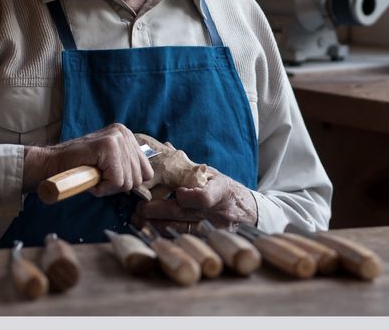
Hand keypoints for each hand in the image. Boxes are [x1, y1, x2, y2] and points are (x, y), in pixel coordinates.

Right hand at [23, 123, 152, 196]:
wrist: (50, 164)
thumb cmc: (78, 167)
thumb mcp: (108, 164)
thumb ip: (126, 166)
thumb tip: (146, 178)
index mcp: (127, 136)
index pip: (146, 171)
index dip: (127, 182)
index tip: (108, 178)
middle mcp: (124, 133)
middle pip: (139, 178)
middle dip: (117, 186)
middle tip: (98, 178)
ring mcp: (117, 138)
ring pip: (128, 181)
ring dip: (108, 187)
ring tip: (93, 175)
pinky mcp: (108, 146)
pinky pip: (116, 181)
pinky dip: (102, 187)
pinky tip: (90, 177)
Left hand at [132, 167, 256, 233]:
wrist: (250, 214)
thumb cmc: (227, 191)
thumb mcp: (214, 176)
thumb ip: (189, 167)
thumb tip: (165, 146)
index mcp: (221, 191)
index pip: (205, 197)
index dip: (188, 197)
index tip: (175, 194)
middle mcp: (217, 212)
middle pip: (184, 214)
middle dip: (157, 210)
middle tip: (139, 208)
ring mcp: (213, 230)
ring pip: (180, 230)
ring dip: (154, 225)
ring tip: (137, 220)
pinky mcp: (208, 241)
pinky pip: (182, 239)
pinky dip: (163, 235)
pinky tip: (149, 231)